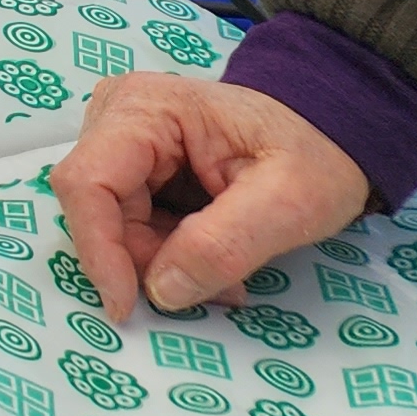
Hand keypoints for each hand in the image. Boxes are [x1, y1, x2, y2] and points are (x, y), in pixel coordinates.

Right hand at [52, 70, 372, 322]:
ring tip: (225, 274)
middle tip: (216, 288)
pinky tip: (211, 257)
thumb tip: (161, 290)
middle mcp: (118, 114)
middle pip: (98, 207)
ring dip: (158, 260)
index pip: (88, 182)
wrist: (328, 129)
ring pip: (110, 220)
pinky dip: (164, 252)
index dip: (99, 249)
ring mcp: (121, 137)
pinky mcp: (132, 162)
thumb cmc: (315, 153)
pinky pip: (127, 221)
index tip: (127, 307)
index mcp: (146, 108)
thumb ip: (225, 245)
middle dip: (145, 260)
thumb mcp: (291, 202)